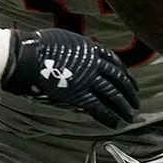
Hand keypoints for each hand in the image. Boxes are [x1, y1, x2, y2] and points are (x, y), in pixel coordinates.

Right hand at [0, 28, 138, 128]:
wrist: (27, 58)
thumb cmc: (39, 46)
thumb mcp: (64, 39)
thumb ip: (78, 48)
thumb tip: (83, 52)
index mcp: (90, 49)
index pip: (114, 62)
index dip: (124, 73)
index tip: (130, 81)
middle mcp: (93, 64)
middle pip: (118, 79)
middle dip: (129, 92)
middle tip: (135, 101)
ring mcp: (88, 80)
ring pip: (113, 94)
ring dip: (123, 106)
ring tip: (129, 115)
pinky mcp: (80, 95)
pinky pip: (100, 107)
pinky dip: (110, 116)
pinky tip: (116, 122)